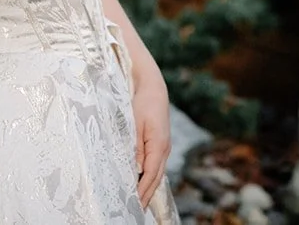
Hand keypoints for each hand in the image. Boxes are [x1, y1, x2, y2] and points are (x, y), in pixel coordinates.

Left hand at [132, 68, 171, 205]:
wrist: (153, 88)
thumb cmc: (142, 104)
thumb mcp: (135, 124)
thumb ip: (135, 147)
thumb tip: (137, 169)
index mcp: (159, 144)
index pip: (150, 173)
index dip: (142, 190)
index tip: (134, 203)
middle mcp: (164, 148)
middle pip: (156, 177)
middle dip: (147, 195)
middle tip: (136, 211)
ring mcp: (164, 147)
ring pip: (158, 173)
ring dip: (149, 188)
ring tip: (140, 203)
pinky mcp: (161, 144)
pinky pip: (156, 166)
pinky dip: (151, 178)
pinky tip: (145, 184)